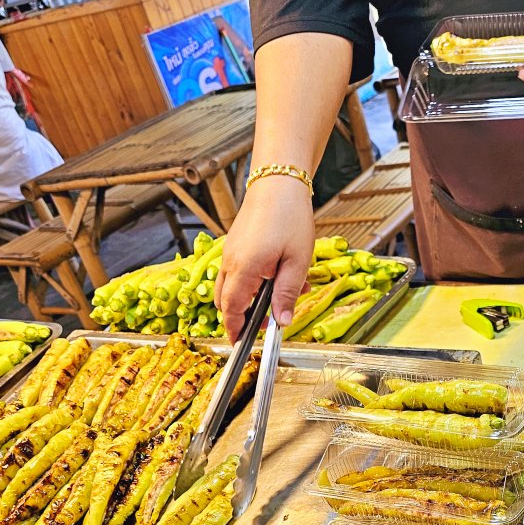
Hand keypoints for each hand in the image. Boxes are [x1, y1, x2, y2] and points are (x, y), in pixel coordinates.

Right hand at [214, 176, 313, 340]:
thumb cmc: (290, 218)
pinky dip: (253, 280)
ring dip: (252, 297)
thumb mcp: (297, 262)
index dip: (235, 329)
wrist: (278, 182)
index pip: (231, 309)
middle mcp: (230, 262)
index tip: (241, 343)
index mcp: (243, 269)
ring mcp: (230, 251)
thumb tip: (281, 323)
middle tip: (266, 322)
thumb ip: (287, 294)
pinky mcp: (235, 243)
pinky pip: (238, 270)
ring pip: (232, 286)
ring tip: (285, 292)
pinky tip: (280, 273)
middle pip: (226, 300)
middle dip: (242, 316)